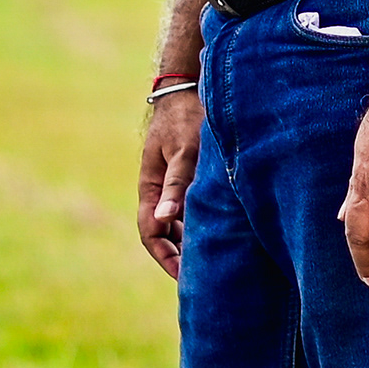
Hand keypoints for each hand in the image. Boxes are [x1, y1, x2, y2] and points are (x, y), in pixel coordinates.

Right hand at [137, 89, 201, 278]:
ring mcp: (171, 185)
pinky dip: (198, 224)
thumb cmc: (187, 118)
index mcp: (150, 186)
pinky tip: (219, 233)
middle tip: (200, 278)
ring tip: (211, 261)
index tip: (183, 276)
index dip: (164, 256)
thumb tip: (163, 221)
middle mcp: (158, 190)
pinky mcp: (186, 179)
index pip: (150, 232)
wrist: (189, 89)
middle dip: (177, 257)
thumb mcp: (184, 152)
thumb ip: (176, 185)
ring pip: (175, 223)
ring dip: (188, 242)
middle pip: (162, 233)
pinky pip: (188, 209)